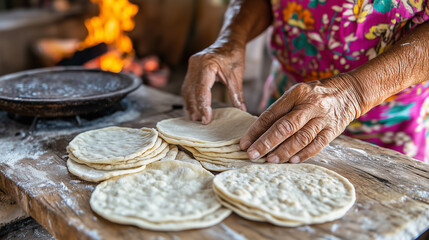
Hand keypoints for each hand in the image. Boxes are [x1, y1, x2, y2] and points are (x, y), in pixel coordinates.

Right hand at [182, 40, 246, 123]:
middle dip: (195, 108)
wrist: (229, 41)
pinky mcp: (191, 69)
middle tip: (200, 122)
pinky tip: (193, 108)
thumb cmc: (234, 55)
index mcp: (207, 64)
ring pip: (187, 90)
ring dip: (190, 105)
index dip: (203, 105)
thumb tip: (241, 111)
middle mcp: (196, 64)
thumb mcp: (237, 74)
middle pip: (191, 91)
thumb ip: (237, 93)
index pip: (202, 89)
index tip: (206, 119)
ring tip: (195, 118)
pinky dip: (191, 98)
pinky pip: (188, 86)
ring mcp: (192, 66)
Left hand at [240, 74, 363, 162]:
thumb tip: (259, 133)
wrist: (349, 92)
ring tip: (270, 160)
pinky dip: (304, 154)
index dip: (256, 130)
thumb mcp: (297, 94)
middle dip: (266, 143)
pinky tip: (292, 161)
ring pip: (301, 138)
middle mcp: (309, 105)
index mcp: (296, 94)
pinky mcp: (333, 130)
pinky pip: (317, 145)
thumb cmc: (315, 95)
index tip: (244, 143)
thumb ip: (281, 110)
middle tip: (253, 155)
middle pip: (285, 127)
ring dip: (284, 151)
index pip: (271, 114)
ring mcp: (323, 118)